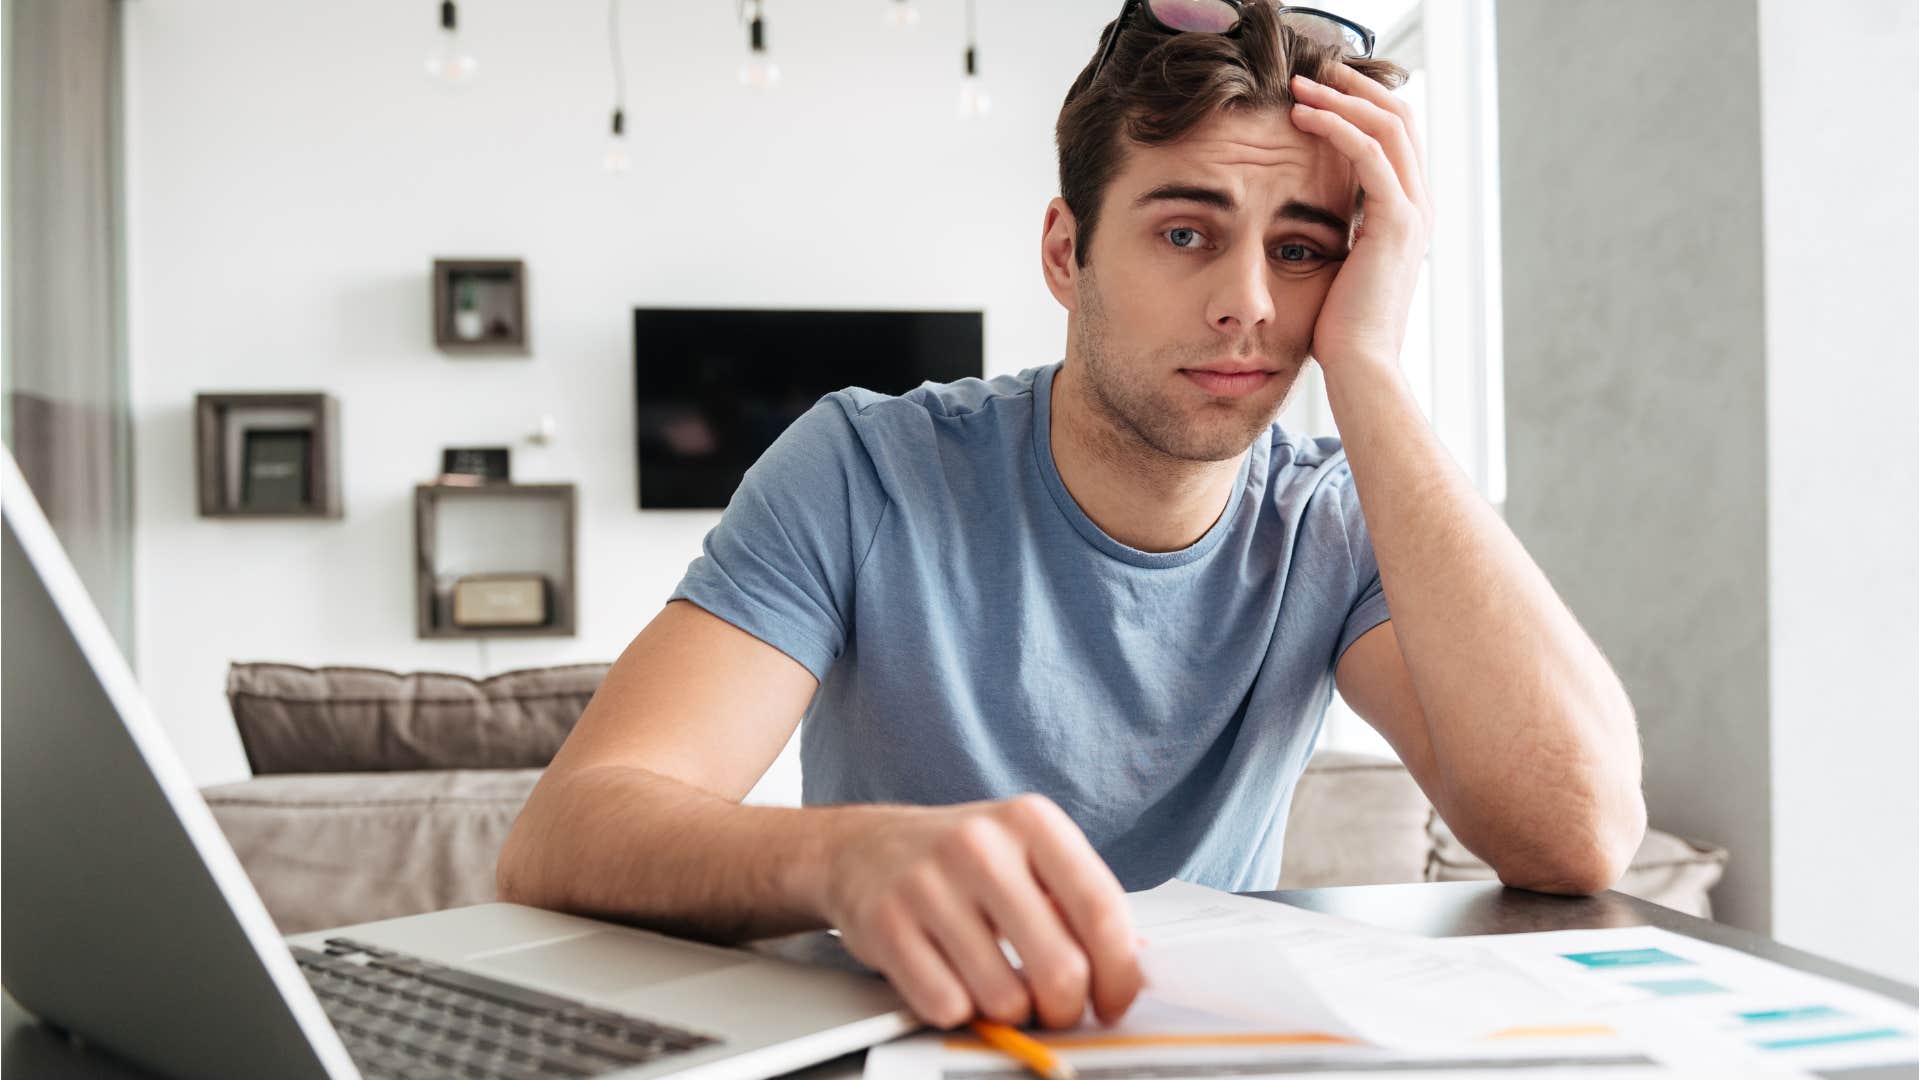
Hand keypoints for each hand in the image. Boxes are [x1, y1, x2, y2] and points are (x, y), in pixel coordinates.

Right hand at [818, 794, 1142, 1029]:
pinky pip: (947, 1006)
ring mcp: (928, 884)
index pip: (1101, 910)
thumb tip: (1138, 966)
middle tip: (1058, 1009)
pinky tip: (953, 981)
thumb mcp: (1028, 856)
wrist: (864, 847)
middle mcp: (979, 845)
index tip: (1116, 1000)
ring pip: (1004, 998)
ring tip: (999, 988)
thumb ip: (1082, 904)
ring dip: (1010, 1013)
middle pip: (1060, 967)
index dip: (1120, 973)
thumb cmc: (959, 859)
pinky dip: (959, 1011)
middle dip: (1067, 1009)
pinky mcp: (886, 925)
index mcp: (1030, 821)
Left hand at [1288, 66, 1433, 374]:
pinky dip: (1336, 124)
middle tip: (1313, 70)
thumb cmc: (1341, 331)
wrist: (1361, 368)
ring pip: (1388, 124)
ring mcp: (1413, 211)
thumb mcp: (1339, 270)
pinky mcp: (1395, 221)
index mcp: (1407, 215)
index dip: (1361, 106)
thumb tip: (1310, 227)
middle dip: (1356, 87)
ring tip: (1299, 84)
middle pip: (1401, 118)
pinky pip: (1369, 152)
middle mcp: (1419, 206)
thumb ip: (1338, 238)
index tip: (1317, 91)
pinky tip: (1301, 114)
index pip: (1397, 138)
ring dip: (1342, 96)